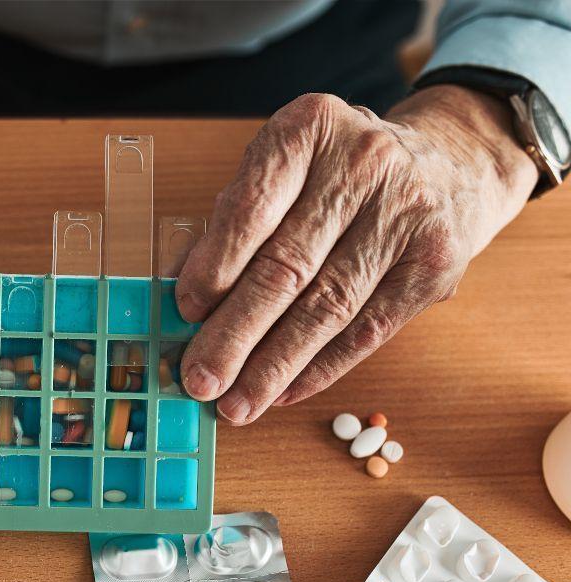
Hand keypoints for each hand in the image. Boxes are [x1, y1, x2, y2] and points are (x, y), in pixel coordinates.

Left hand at [174, 86, 537, 423]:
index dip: (214, 267)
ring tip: (235, 403)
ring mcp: (406, 214)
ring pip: (328, 307)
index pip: (252, 206)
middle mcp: (364, 164)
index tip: (185, 312)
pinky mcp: (435, 263)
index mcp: (309, 130)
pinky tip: (282, 392)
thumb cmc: (336, 173)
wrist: (448, 162)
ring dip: (274, 365)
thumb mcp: (282, 169)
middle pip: (288, 266)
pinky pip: (367, 329)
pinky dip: (320, 368)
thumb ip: (232, 223)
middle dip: (235, 333)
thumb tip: (183, 296)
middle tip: (199, 379)